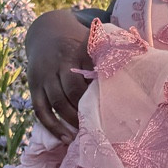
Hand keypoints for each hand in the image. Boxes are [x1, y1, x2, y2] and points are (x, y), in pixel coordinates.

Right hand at [27, 7, 100, 139]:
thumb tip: (134, 69)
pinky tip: (65, 138)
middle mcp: (57, 63)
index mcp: (76, 52)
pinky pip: (40, 110)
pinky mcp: (33, 86)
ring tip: (84, 136)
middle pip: (71, 92)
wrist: (46, 29)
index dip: (98, 96)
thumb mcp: (93, 41)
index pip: (88, 78)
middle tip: (99, 127)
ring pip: (56, 103)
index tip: (112, 111)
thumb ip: (109, 54)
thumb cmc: (78, 41)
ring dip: (70, 122)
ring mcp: (43, 76)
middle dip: (84, 111)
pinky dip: (52, 126)